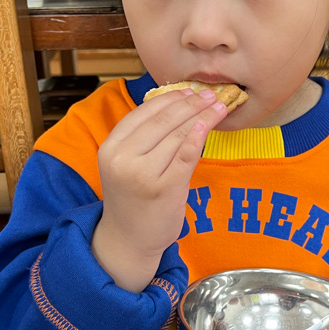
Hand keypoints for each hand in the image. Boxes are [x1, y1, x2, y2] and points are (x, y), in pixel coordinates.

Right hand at [91, 88, 227, 292]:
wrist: (128, 239)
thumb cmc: (132, 198)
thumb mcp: (126, 164)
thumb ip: (143, 138)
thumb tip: (177, 105)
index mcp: (110, 147)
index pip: (143, 112)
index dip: (169, 97)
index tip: (189, 90)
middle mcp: (123, 158)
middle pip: (162, 120)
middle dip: (190, 103)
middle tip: (210, 94)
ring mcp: (143, 174)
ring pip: (177, 134)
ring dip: (201, 116)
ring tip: (218, 106)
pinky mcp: (164, 188)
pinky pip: (185, 155)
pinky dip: (198, 136)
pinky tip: (209, 125)